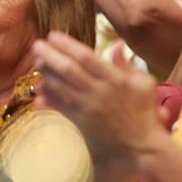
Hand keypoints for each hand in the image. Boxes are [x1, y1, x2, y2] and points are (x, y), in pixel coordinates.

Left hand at [33, 30, 164, 170]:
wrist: (140, 146)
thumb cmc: (144, 112)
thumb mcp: (144, 83)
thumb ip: (127, 64)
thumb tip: (116, 44)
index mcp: (115, 79)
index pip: (86, 58)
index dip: (67, 45)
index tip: (53, 35)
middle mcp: (98, 91)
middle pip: (69, 70)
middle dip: (50, 56)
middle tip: (36, 45)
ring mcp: (87, 107)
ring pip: (61, 87)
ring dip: (46, 74)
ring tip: (36, 62)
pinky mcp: (80, 122)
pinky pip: (60, 106)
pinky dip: (48, 97)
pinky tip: (39, 88)